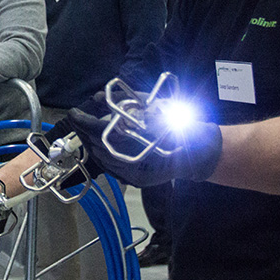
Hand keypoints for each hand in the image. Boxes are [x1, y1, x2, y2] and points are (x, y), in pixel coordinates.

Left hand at [62, 100, 222, 187]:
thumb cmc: (185, 129)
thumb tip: (101, 98)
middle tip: (78, 117)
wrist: (204, 153)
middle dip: (86, 132)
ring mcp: (134, 177)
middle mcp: (132, 168)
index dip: (85, 123)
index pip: (101, 135)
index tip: (75, 112)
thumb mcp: (161, 110)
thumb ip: (132, 104)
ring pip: (102, 160)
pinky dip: (103, 154)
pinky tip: (101, 144)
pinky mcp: (138, 181)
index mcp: (137, 150)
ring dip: (92, 143)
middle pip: (99, 148)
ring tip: (85, 129)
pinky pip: (112, 167)